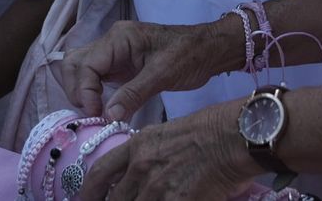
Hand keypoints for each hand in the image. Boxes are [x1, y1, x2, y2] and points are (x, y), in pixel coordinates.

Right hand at [60, 18, 239, 120]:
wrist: (210, 49)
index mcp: (119, 38)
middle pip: (75, 64)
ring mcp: (114, 54)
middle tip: (92, 115)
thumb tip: (107, 116)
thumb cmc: (190, 55)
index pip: (85, 64)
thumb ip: (133, 94)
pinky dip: (92, 93)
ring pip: (82, 70)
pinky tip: (101, 109)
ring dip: (81, 92)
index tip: (96, 115)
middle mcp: (111, 43)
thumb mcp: (162, 74)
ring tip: (96, 113)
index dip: (84, 91)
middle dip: (77, 90)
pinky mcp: (120, 67)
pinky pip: (95, 77)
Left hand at [79, 103, 261, 200]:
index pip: (99, 174)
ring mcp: (157, 188)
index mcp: (137, 146)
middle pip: (115, 200)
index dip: (87, 193)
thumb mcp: (167, 134)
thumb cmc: (210, 129)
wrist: (234, 135)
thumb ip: (149, 154)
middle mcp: (141, 168)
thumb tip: (142, 174)